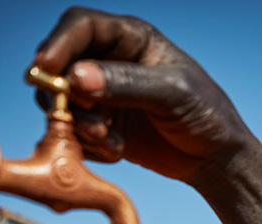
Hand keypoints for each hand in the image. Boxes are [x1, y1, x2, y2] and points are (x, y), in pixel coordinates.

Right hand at [32, 7, 253, 182]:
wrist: (215, 159)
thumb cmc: (206, 114)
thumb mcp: (173, 93)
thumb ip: (126, 83)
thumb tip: (77, 77)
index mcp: (131, 39)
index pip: (81, 27)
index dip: (58, 43)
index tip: (46, 67)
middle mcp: (110, 62)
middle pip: (60, 64)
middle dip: (62, 92)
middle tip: (81, 117)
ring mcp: (103, 95)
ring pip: (62, 100)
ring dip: (77, 123)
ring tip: (108, 140)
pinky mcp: (102, 125)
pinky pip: (73, 131)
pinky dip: (86, 144)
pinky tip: (116, 151)